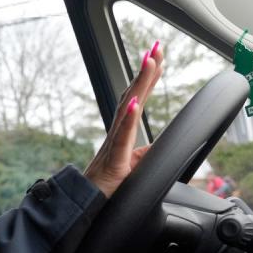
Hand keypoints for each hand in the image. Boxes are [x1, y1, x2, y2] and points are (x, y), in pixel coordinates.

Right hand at [84, 42, 163, 197]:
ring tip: (148, 62)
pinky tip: (134, 102)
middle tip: (156, 47)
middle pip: (132, 95)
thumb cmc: (108, 187)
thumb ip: (147, 153)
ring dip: (138, 83)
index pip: (136, 98)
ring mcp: (114, 144)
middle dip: (145, 70)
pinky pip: (121, 137)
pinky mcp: (114, 160)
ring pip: (127, 108)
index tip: (157, 56)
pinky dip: (127, 117)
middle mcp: (117, 132)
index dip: (147, 77)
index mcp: (122, 132)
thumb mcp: (135, 167)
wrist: (88, 206)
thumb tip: (164, 145)